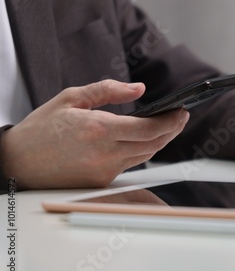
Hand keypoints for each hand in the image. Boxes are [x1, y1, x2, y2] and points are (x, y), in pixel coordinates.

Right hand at [0, 80, 188, 189]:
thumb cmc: (41, 128)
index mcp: (98, 130)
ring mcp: (104, 171)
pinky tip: (143, 139)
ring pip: (145, 156)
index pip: (149, 129)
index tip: (181, 111)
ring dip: (160, 140)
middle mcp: (105, 154)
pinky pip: (130, 164)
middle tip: (181, 117)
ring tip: (167, 125)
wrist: (16, 163)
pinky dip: (142, 150)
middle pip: (153, 144)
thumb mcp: (71, 98)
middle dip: (172, 129)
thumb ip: (109, 90)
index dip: (171, 121)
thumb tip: (139, 89)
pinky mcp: (102, 181)